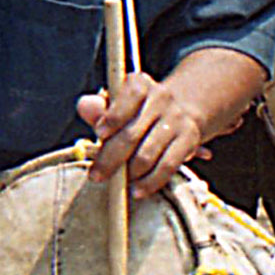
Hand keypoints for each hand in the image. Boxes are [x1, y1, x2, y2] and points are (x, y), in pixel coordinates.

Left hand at [80, 73, 210, 198]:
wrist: (176, 112)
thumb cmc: (134, 113)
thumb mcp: (115, 106)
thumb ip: (98, 109)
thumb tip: (84, 106)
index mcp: (140, 84)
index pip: (130, 96)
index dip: (114, 116)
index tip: (99, 133)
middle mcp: (162, 97)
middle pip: (132, 133)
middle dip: (110, 159)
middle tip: (96, 176)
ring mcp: (178, 118)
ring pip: (147, 154)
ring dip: (129, 173)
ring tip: (118, 183)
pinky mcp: (189, 138)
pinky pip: (168, 165)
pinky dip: (151, 182)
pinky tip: (138, 190)